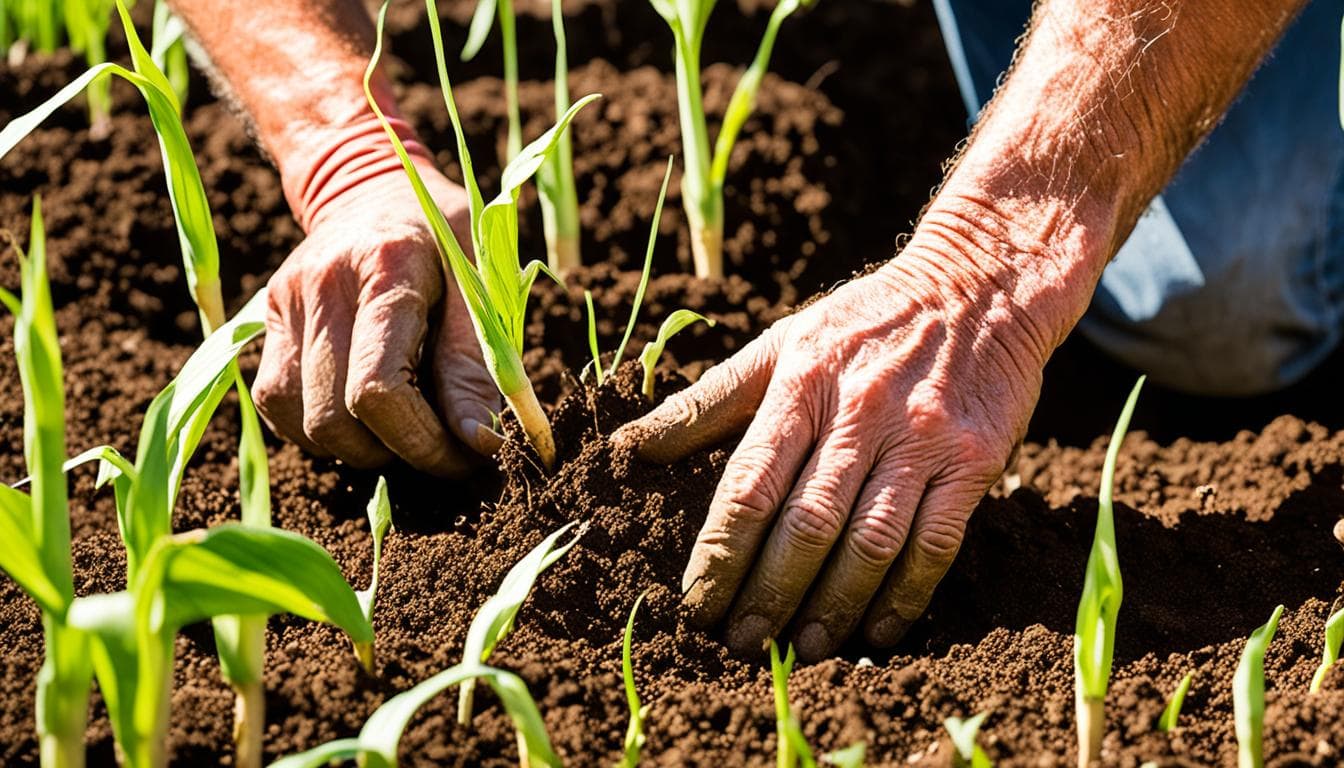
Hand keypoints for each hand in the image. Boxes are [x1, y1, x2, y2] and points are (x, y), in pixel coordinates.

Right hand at [253, 119, 500, 476]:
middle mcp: (322, 286)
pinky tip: (363, 414)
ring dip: (359, 448)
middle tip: (442, 448)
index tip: (469, 454)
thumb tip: (481, 440)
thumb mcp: (483, 283)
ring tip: (405, 429)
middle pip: (336, 417)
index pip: (381, 389)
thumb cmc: (444, 236)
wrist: (371, 185)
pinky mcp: (265, 321)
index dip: (424, 442)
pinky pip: (277, 404)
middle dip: (397, 453)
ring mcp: (284, 303)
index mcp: (385, 268)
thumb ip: (478, 362)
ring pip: (301, 422)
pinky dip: (321, 429)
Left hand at [614, 234, 1055, 660]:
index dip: (719, 554)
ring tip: (801, 649)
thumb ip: (706, 402)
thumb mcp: (779, 343)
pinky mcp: (973, 462)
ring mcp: (921, 440)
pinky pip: (935, 545)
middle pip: (806, 525)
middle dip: (768, 595)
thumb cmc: (864, 321)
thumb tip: (629, 448)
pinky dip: (905, 597)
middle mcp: (860, 413)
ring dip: (831, 607)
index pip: (749, 485)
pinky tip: (877, 631)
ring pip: (869, 544)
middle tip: (742, 644)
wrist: (980, 282)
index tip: (696, 604)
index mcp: (801, 382)